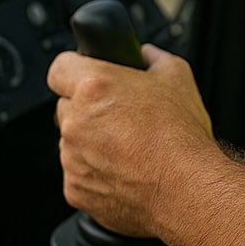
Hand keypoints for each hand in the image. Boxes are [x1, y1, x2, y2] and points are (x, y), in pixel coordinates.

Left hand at [49, 44, 215, 236]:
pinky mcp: (75, 189)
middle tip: (119, 116)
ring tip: (128, 148)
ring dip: (91, 143)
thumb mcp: (178, 77)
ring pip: (72, 143)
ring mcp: (72, 159)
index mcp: (94, 87)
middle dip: (87, 110)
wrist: (185, 189)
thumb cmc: (181, 136)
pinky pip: (78, 174)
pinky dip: (95, 173)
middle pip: (66, 107)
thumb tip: (146, 56)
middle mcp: (75, 122)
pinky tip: (126, 171)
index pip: (59, 68)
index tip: (86, 77)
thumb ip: (154, 58)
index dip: (75, 70)